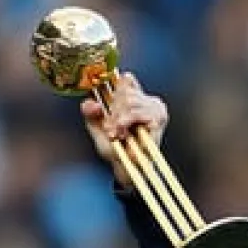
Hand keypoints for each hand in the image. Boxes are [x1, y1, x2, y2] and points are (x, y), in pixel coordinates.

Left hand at [80, 73, 168, 190]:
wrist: (126, 168)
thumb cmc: (115, 149)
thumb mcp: (96, 128)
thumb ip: (89, 112)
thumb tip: (91, 102)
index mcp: (134, 98)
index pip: (126, 78)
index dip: (113, 88)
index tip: (104, 104)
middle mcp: (146, 100)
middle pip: (124, 90)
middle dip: (112, 111)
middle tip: (111, 128)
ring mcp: (155, 107)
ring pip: (128, 100)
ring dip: (118, 119)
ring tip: (117, 133)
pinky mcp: (158, 117)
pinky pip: (135, 111)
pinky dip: (125, 122)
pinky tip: (123, 133)